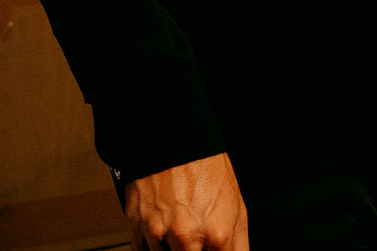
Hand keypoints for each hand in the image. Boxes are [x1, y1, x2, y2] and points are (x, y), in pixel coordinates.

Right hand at [123, 152, 248, 249]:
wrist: (176, 136)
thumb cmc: (206, 166)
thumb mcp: (237, 206)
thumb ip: (238, 246)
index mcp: (217, 234)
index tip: (210, 249)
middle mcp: (187, 237)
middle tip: (194, 243)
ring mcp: (160, 233)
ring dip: (171, 250)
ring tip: (178, 232)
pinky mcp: (138, 226)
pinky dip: (153, 248)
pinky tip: (162, 233)